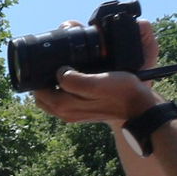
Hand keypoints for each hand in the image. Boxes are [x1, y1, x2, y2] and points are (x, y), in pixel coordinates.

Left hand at [31, 19, 161, 126]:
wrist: (138, 107)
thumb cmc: (121, 92)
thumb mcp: (98, 83)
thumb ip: (74, 80)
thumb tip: (59, 72)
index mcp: (64, 106)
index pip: (38, 91)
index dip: (39, 75)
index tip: (46, 61)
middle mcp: (64, 113)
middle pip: (41, 96)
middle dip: (42, 80)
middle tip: (52, 63)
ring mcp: (72, 114)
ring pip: (51, 98)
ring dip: (51, 84)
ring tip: (62, 68)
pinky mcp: (81, 111)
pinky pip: (63, 100)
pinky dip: (61, 89)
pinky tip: (72, 76)